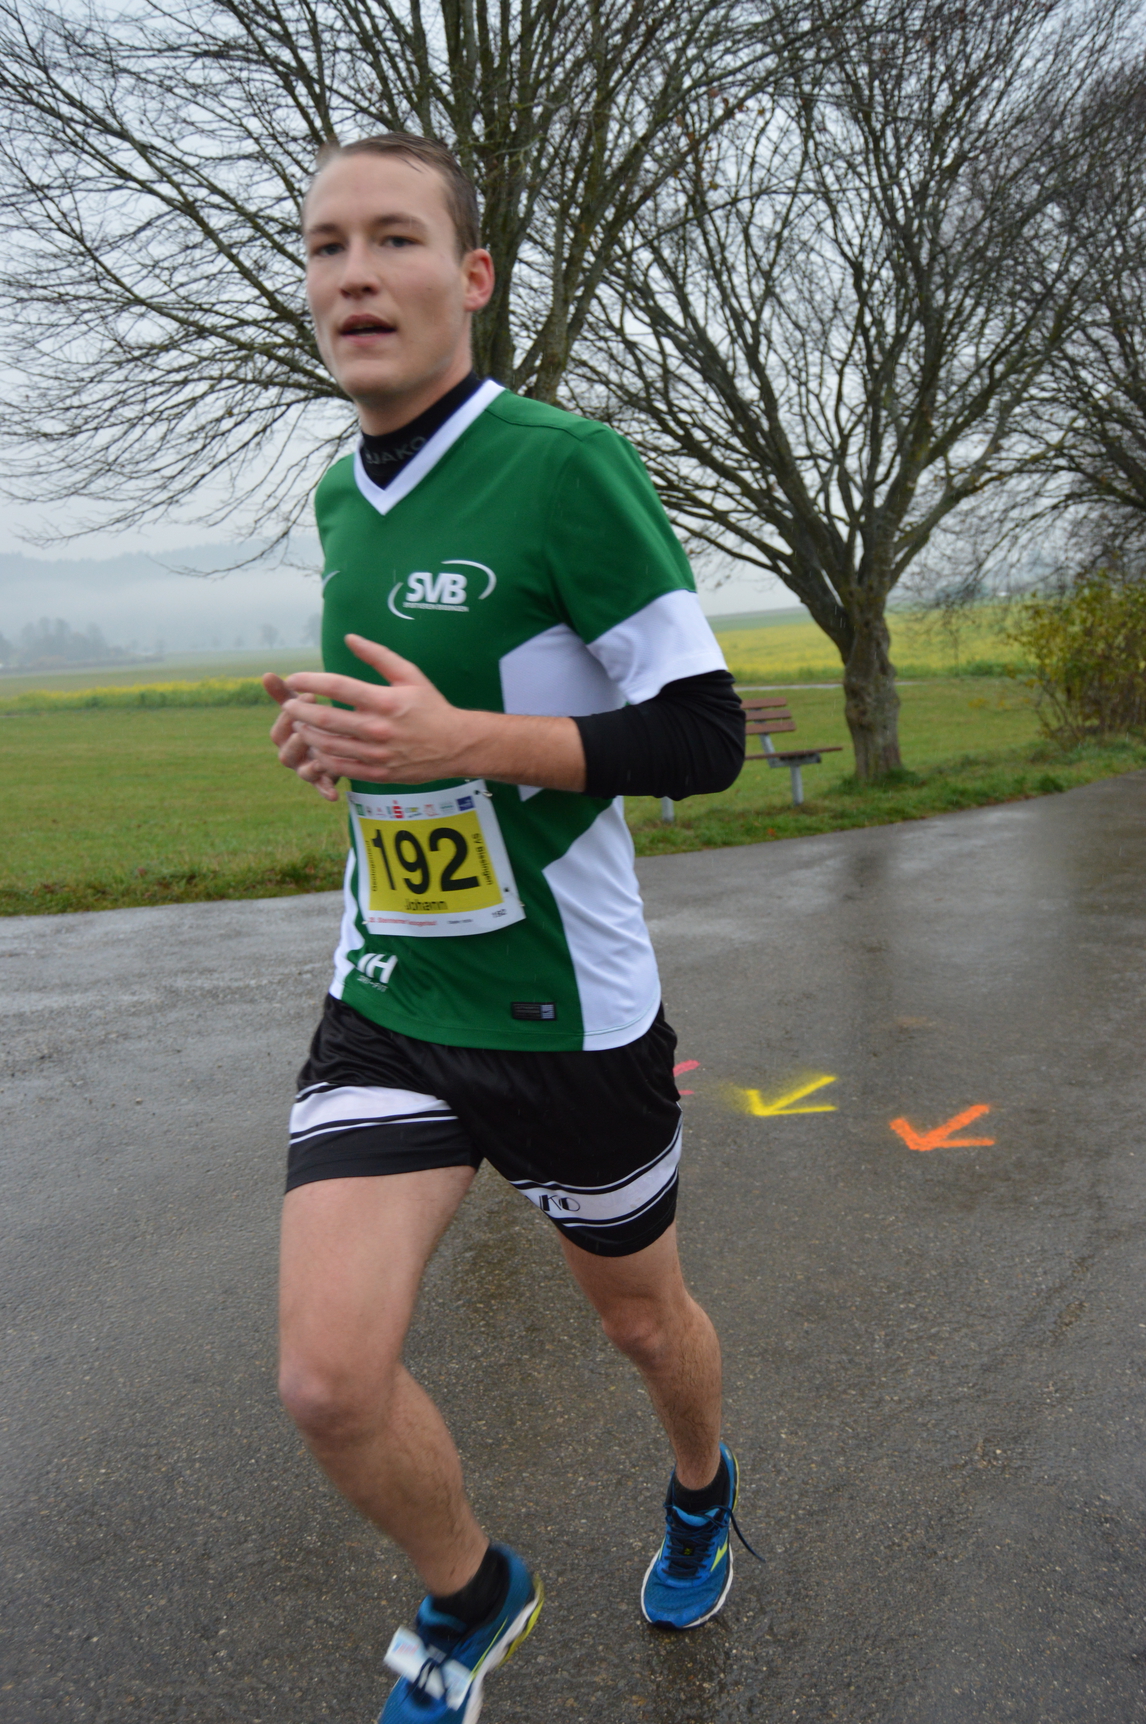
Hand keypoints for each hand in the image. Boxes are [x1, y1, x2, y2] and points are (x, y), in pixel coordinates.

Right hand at [263, 671, 339, 801]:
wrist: (331, 740)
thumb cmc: (312, 719)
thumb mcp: (300, 705)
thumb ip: (284, 693)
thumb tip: (266, 674)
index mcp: (283, 737)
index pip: (279, 730)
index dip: (291, 714)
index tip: (311, 695)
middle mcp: (291, 756)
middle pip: (287, 755)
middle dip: (299, 741)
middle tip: (311, 729)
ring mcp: (306, 770)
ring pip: (304, 773)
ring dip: (313, 766)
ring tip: (323, 760)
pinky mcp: (322, 782)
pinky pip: (322, 789)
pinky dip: (326, 791)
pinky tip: (334, 794)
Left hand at [275, 636, 472, 784]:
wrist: (456, 745)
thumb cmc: (431, 707)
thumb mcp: (410, 675)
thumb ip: (378, 656)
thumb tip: (350, 638)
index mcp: (385, 701)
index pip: (338, 686)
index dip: (310, 680)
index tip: (293, 678)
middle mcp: (379, 728)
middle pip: (325, 718)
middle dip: (299, 710)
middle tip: (287, 704)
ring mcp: (377, 754)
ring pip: (328, 745)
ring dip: (307, 734)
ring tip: (299, 724)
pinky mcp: (378, 774)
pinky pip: (341, 768)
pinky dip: (322, 758)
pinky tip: (316, 748)